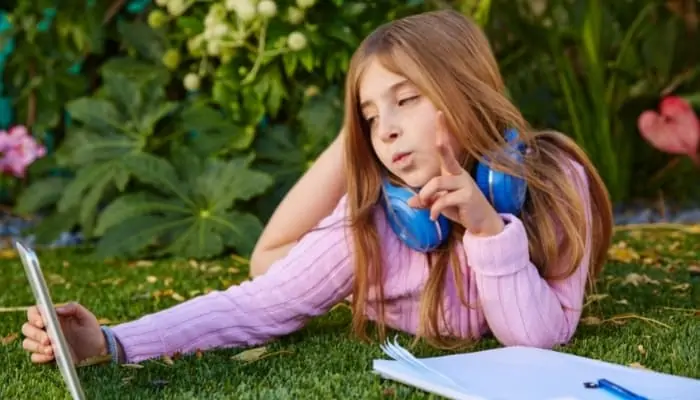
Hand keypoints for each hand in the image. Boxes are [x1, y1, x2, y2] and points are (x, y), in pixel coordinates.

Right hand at [21, 302, 106, 364]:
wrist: (97, 349)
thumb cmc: (91, 330)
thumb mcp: (86, 317)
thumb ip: (73, 308)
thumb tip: (57, 309)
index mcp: (52, 316)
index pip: (33, 312)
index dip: (34, 316)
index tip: (43, 322)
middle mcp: (44, 328)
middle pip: (27, 328)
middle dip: (35, 334)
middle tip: (48, 339)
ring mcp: (43, 343)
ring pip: (27, 343)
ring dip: (37, 346)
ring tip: (52, 349)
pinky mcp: (45, 356)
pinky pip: (34, 357)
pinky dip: (40, 357)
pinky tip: (52, 356)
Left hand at [407, 112, 504, 235]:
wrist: (481, 223)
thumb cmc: (460, 209)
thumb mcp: (440, 204)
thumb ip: (426, 202)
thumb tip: (410, 203)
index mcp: (452, 172)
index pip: (446, 149)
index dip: (443, 131)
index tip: (439, 113)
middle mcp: (459, 174)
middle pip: (446, 156)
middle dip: (442, 145)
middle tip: (438, 123)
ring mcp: (464, 184)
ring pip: (437, 183)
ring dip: (426, 196)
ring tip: (426, 206)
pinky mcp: (467, 196)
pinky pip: (443, 200)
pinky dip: (434, 210)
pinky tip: (433, 218)